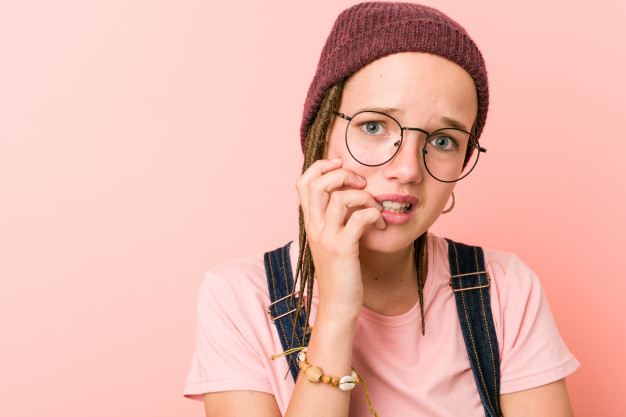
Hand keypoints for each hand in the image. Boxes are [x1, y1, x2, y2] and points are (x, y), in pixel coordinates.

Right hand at [295, 158, 385, 319]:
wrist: (338, 306)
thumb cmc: (340, 272)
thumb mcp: (331, 241)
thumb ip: (333, 220)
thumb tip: (348, 196)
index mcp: (310, 222)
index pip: (303, 182)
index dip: (320, 167)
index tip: (341, 166)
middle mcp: (314, 227)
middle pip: (317, 183)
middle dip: (342, 174)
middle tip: (361, 183)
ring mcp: (326, 238)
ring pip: (339, 197)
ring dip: (363, 196)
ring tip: (374, 207)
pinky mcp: (343, 249)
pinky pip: (358, 218)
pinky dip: (373, 215)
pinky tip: (379, 226)